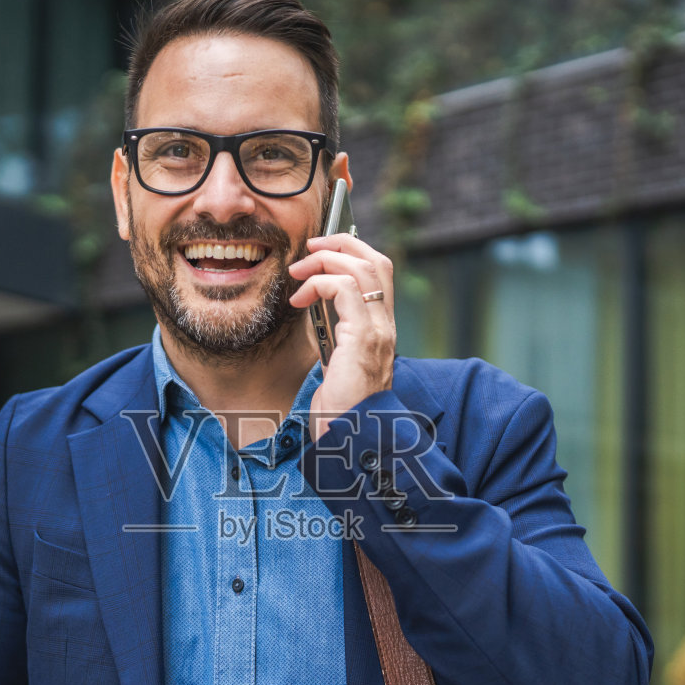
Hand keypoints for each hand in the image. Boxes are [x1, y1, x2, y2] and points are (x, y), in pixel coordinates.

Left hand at [288, 233, 395, 440]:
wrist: (350, 441)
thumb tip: (315, 310)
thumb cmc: (340, 411)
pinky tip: (300, 299)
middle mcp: (385, 326)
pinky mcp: (363, 339)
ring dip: (325, 260)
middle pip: (376, 259)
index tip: (320, 253)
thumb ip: (336, 337)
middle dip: (341, 243)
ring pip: (362, 267)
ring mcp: (378, 331)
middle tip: (308, 249)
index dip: (352, 251)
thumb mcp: (337, 365)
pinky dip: (320, 283)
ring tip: (298, 272)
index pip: (379, 272)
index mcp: (380, 329)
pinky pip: (346, 289)